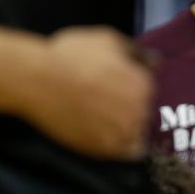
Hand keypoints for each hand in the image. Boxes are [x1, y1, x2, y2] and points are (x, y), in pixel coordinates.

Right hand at [17, 26, 154, 159]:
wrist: (38, 81)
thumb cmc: (71, 55)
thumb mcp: (107, 40)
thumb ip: (136, 53)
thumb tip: (156, 62)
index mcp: (143, 84)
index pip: (149, 91)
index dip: (133, 88)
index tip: (117, 87)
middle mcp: (139, 112)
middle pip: (143, 114)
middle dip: (130, 109)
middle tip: (107, 104)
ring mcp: (122, 134)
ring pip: (136, 135)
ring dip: (127, 129)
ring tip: (104, 121)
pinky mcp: (105, 151)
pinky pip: (123, 153)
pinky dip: (118, 146)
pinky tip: (104, 135)